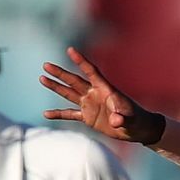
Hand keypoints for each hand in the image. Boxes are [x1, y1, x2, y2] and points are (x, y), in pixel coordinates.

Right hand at [40, 48, 164, 144]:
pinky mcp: (88, 117)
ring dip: (56, 87)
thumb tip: (116, 121)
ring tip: (42, 78)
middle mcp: (95, 94)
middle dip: (60, 73)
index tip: (70, 49)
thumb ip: (122, 118)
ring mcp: (90, 105)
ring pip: (69, 94)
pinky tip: (46, 114)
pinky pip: (70, 114)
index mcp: (105, 89)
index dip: (81, 61)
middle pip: (74, 81)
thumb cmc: (136, 120)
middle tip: (46, 65)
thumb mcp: (130, 119)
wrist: (137, 129)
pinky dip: (58, 114)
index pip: (91, 72)